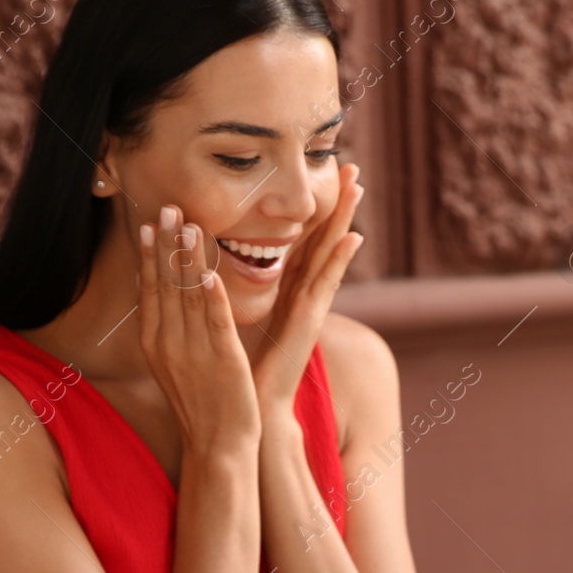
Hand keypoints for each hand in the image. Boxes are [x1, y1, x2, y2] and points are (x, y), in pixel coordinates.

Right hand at [138, 206, 260, 455]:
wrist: (217, 447)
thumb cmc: (201, 404)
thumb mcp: (175, 362)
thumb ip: (168, 327)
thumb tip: (157, 291)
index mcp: (156, 343)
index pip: (151, 290)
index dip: (152, 255)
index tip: (151, 224)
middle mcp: (169, 344)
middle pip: (165, 285)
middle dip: (167, 245)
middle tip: (166, 208)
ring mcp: (194, 351)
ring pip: (188, 296)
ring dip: (188, 259)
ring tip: (189, 225)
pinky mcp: (222, 360)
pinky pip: (214, 322)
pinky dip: (211, 296)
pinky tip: (209, 272)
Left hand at [249, 163, 364, 415]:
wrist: (252, 406)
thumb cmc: (243, 367)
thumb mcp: (236, 317)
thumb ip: (234, 291)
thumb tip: (213, 267)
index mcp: (286, 291)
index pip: (303, 241)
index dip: (315, 209)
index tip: (324, 178)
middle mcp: (303, 295)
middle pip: (323, 239)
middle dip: (337, 203)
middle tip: (353, 167)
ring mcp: (311, 307)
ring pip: (330, 253)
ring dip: (346, 220)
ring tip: (359, 188)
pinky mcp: (310, 322)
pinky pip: (327, 284)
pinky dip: (342, 260)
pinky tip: (354, 237)